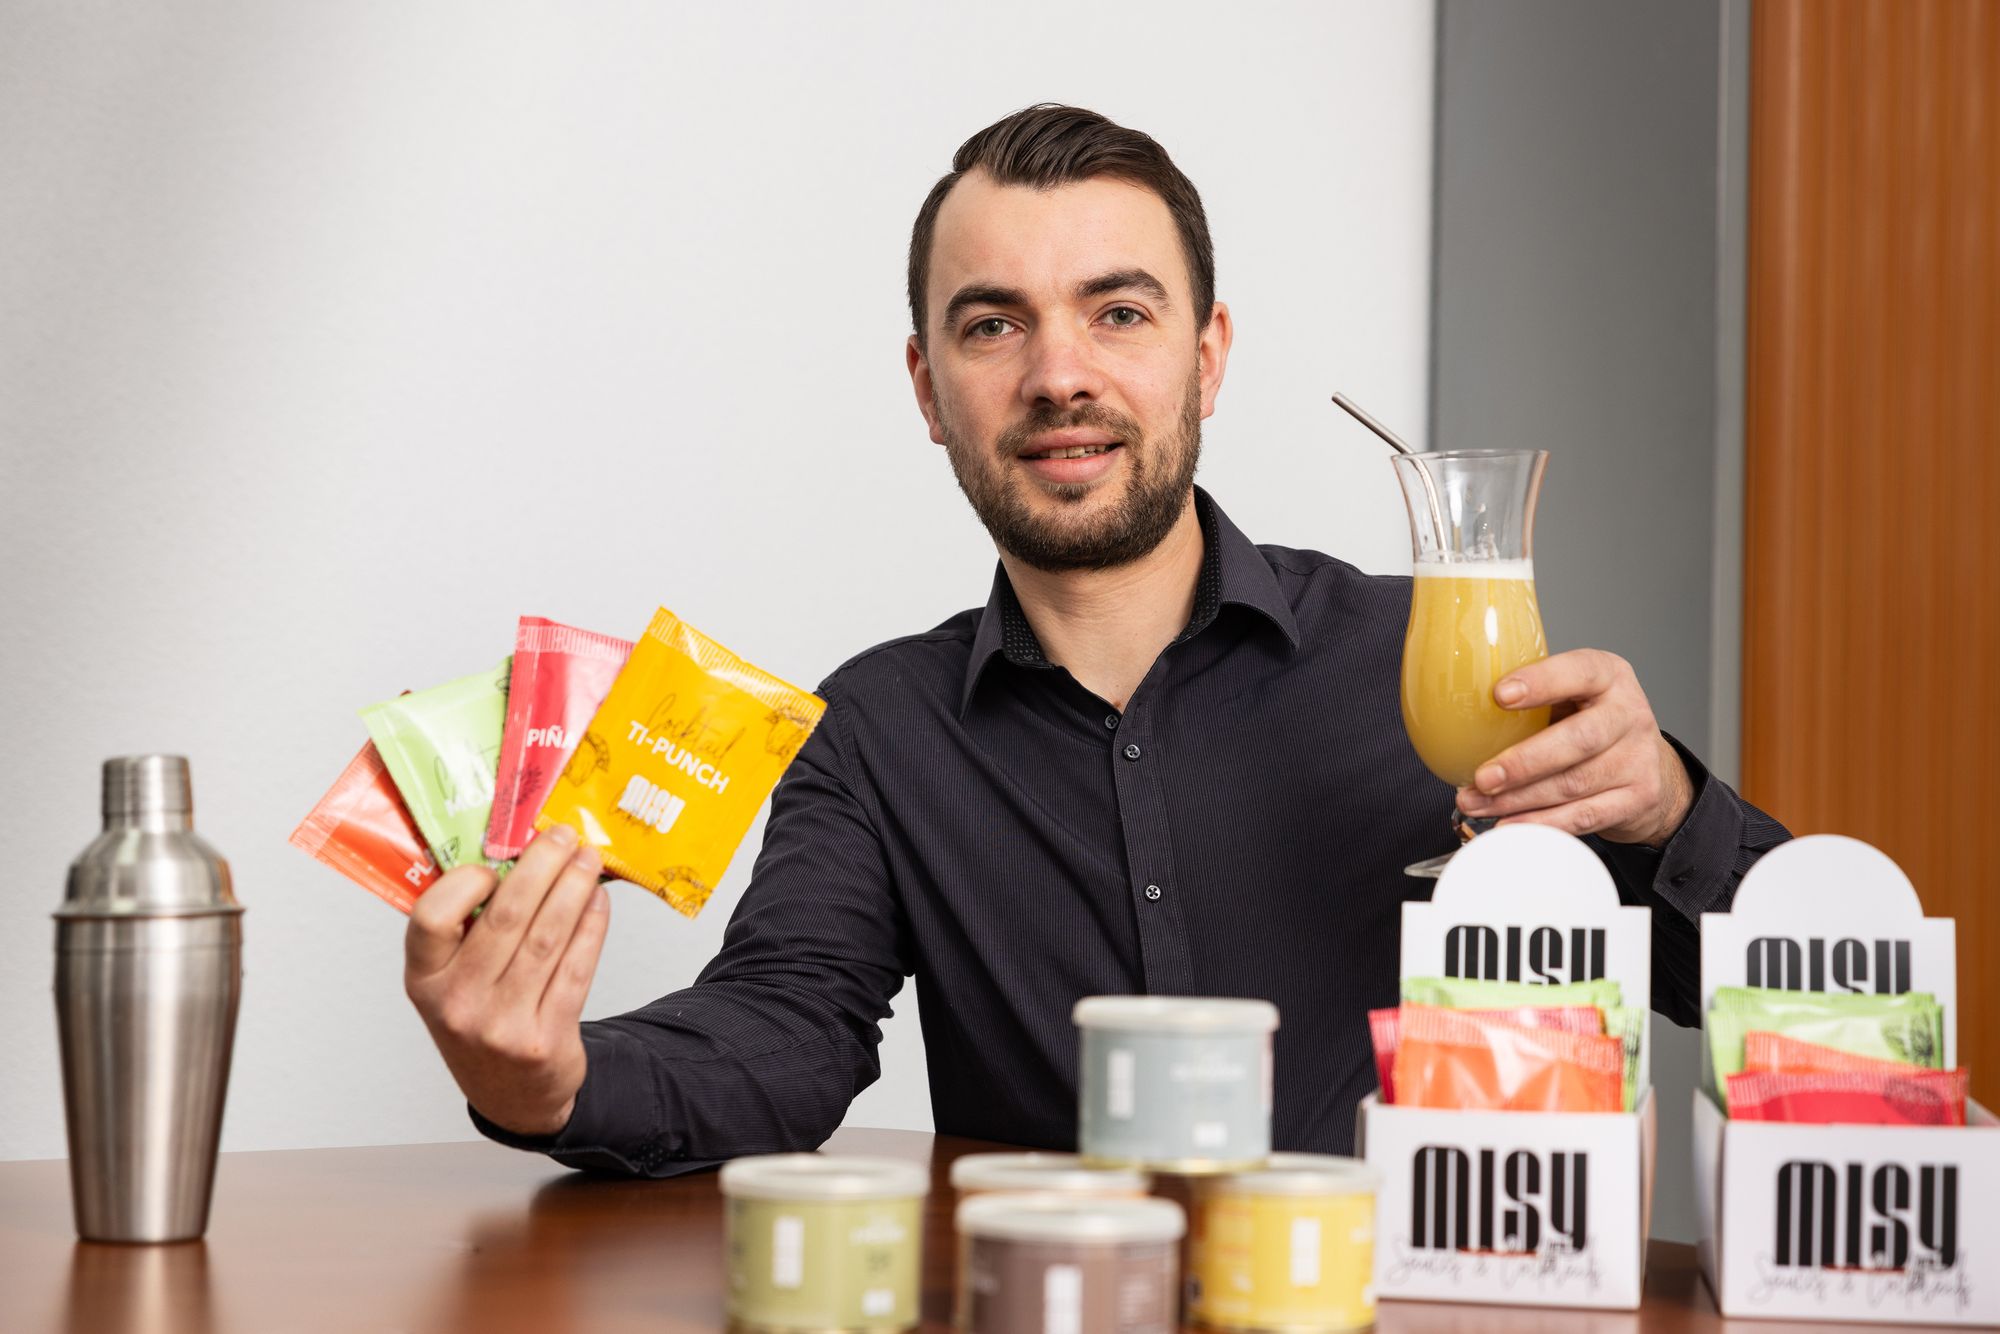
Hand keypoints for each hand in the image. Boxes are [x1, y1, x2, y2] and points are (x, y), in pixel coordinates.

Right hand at [404, 823, 609, 1136]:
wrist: (512, 1095)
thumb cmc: (481, 1017)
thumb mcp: (452, 980)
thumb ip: (467, 928)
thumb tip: (515, 852)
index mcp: (423, 980)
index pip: (430, 919)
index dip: (464, 883)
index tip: (494, 863)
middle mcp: (457, 1003)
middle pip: (505, 919)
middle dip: (542, 866)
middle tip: (564, 835)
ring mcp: (501, 1025)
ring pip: (547, 938)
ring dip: (575, 889)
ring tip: (590, 860)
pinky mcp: (545, 1038)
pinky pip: (575, 968)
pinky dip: (592, 927)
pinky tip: (599, 901)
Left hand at [1455, 648, 1694, 846]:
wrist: (1649, 768)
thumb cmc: (1590, 723)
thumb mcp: (1571, 695)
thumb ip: (1532, 696)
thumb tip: (1455, 707)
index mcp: (1607, 676)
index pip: (1579, 671)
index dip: (1540, 682)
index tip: (1499, 695)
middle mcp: (1629, 714)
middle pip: (1578, 740)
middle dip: (1523, 762)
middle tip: (1481, 777)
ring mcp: (1638, 759)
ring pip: (1574, 784)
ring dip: (1519, 799)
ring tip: (1476, 803)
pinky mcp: (1638, 798)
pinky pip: (1585, 816)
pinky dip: (1543, 823)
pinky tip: (1509, 825)